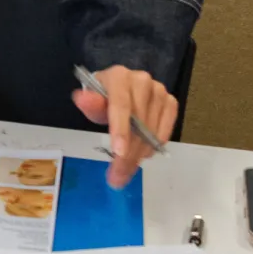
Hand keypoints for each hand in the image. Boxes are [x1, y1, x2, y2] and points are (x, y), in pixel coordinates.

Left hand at [71, 64, 175, 187]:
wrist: (122, 88)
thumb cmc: (104, 97)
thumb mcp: (93, 102)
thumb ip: (89, 104)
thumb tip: (82, 99)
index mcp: (119, 77)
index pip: (121, 105)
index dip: (120, 130)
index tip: (119, 153)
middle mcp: (142, 80)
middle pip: (138, 123)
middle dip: (127, 154)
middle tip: (118, 177)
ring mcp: (159, 91)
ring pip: (151, 130)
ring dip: (139, 155)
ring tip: (126, 170)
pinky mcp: (170, 102)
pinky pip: (166, 129)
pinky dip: (155, 145)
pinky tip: (144, 155)